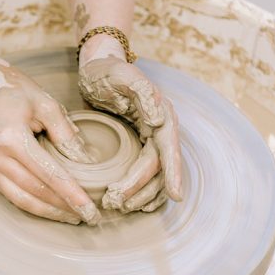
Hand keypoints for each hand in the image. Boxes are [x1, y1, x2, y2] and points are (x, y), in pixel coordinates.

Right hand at [0, 47, 100, 224]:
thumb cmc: (9, 87)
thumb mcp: (43, 101)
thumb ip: (64, 131)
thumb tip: (84, 159)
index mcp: (12, 137)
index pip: (48, 173)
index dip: (71, 194)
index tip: (89, 209)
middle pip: (35, 191)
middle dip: (63, 207)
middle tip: (88, 216)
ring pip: (20, 199)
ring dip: (47, 211)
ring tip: (71, 216)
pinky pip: (10, 193)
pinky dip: (31, 203)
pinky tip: (50, 207)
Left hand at [78, 44, 182, 213]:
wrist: (99, 68)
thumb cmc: (108, 71)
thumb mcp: (121, 74)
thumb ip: (141, 92)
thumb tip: (159, 119)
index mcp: (162, 114)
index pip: (169, 148)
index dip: (173, 172)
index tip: (176, 195)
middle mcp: (161, 129)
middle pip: (158, 167)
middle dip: (141, 188)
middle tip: (117, 202)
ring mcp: (152, 139)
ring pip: (155, 175)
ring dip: (142, 194)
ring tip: (120, 207)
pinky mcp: (140, 145)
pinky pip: (148, 174)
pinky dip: (144, 191)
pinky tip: (135, 205)